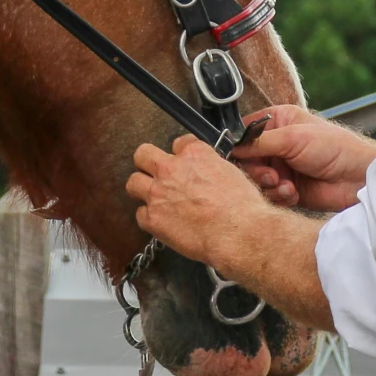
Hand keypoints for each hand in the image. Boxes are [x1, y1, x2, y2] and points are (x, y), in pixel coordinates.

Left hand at [127, 136, 272, 266]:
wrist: (237, 232)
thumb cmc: (242, 206)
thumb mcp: (231, 173)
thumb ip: (210, 167)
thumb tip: (205, 174)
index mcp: (193, 154)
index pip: (178, 143)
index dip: (181, 155)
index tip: (185, 165)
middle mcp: (170, 168)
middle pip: (142, 154)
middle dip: (148, 163)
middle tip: (157, 175)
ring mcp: (158, 192)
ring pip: (133, 182)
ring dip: (143, 189)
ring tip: (155, 199)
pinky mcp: (152, 218)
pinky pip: (140, 214)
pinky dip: (150, 218)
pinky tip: (162, 223)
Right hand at [233, 105, 375, 211]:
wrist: (357, 178)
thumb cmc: (334, 148)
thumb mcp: (293, 138)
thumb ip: (260, 142)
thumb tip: (232, 146)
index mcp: (278, 122)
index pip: (245, 133)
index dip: (240, 147)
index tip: (242, 158)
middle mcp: (277, 144)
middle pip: (247, 160)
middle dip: (258, 171)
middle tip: (272, 176)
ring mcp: (282, 167)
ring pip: (257, 181)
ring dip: (270, 186)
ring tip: (287, 185)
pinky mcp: (287, 188)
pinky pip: (269, 195)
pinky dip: (279, 196)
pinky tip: (293, 193)